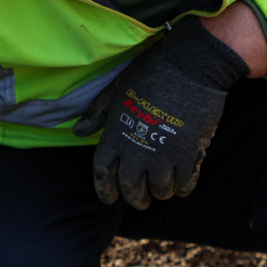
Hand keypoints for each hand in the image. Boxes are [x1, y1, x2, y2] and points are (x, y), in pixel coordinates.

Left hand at [74, 15, 249, 208]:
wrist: (189, 65)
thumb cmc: (151, 73)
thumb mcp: (117, 90)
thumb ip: (98, 113)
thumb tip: (77, 131)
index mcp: (115, 135)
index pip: (103, 173)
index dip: (104, 189)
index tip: (110, 198)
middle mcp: (136, 150)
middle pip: (131, 188)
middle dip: (135, 199)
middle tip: (140, 201)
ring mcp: (164, 155)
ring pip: (159, 189)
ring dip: (160, 192)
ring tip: (162, 190)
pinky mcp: (189, 154)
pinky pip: (184, 183)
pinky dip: (182, 187)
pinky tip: (181, 184)